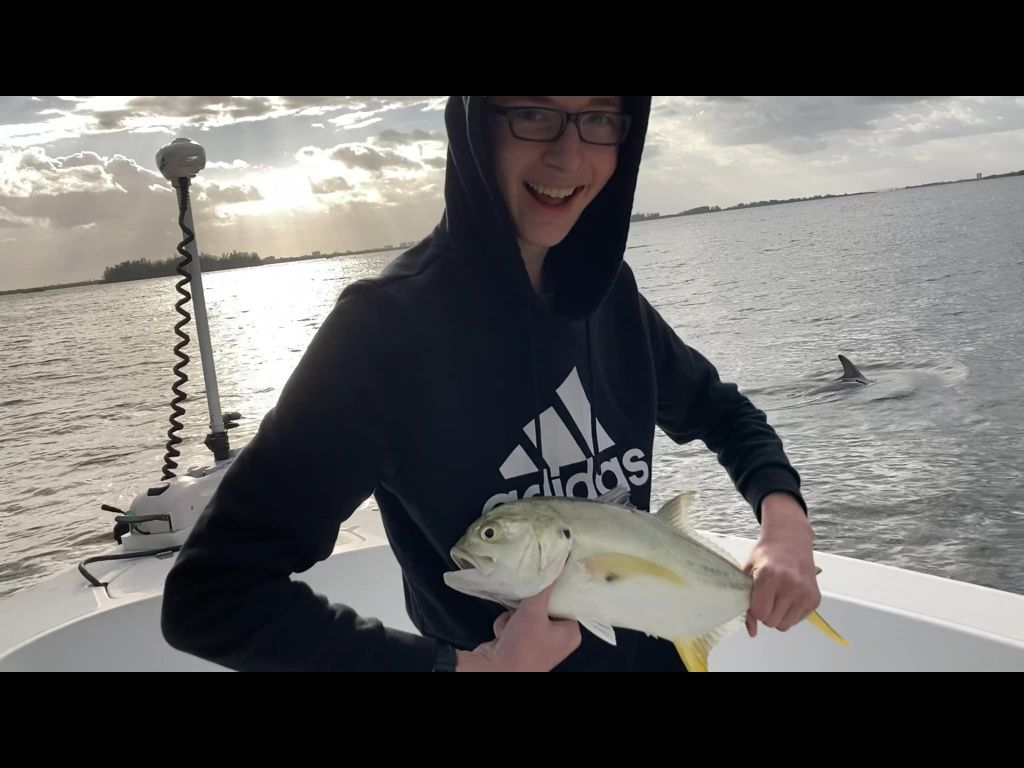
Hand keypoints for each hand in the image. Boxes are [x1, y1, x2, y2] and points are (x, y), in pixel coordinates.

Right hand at [456, 582, 580, 671]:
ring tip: (512, 619)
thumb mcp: (534, 611)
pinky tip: (502, 632)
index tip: (549, 571)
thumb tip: (554, 561)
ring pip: (527, 613)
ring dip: (515, 613)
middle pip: (546, 605)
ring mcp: (537, 642)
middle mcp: (557, 639)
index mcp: (571, 633)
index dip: (558, 588)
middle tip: (525, 598)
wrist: (495, 671)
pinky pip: (515, 623)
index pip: (569, 601)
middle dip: (530, 603)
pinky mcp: (519, 644)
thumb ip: (544, 586)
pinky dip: (506, 624)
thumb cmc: (524, 644)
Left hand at [744, 492, 820, 637]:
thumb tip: (752, 631)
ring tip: (777, 596)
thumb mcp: (747, 572)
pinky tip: (788, 595)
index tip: (755, 597)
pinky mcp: (815, 599)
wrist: (790, 539)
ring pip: (785, 625)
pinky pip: (797, 620)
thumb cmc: (766, 555)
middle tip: (766, 595)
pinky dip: (790, 613)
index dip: (754, 608)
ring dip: (777, 615)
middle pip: (772, 622)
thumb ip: (745, 601)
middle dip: (765, 612)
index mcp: (769, 577)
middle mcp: (790, 585)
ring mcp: (805, 593)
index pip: (760, 613)